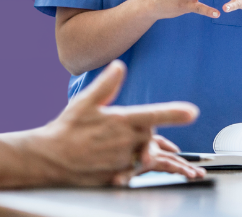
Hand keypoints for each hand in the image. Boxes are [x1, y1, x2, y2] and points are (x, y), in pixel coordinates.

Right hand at [38, 60, 198, 185]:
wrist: (48, 159)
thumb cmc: (66, 129)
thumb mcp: (85, 102)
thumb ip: (106, 84)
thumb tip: (119, 65)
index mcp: (120, 121)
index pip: (153, 115)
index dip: (174, 113)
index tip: (193, 112)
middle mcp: (125, 142)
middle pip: (150, 134)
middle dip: (144, 130)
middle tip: (120, 128)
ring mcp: (122, 161)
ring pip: (145, 153)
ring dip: (140, 149)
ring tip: (120, 147)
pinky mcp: (118, 176)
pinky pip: (135, 170)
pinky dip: (132, 165)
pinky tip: (116, 160)